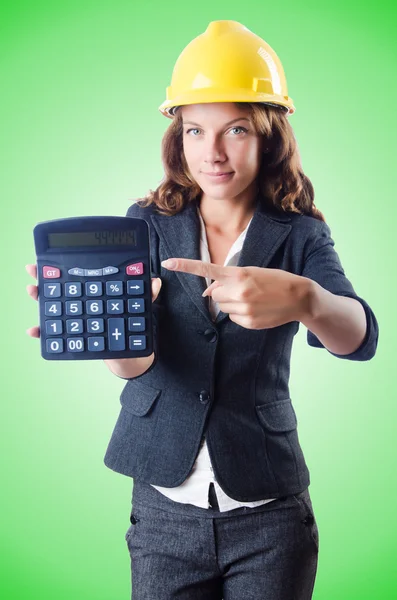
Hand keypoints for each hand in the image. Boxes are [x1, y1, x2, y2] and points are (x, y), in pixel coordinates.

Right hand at [25, 264, 161, 337]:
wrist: (128, 354)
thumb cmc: (130, 327)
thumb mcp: (139, 310)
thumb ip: (146, 296)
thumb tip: (154, 281)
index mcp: (94, 292)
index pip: (78, 275)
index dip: (63, 265)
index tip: (50, 258)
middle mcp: (80, 304)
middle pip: (60, 287)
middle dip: (44, 277)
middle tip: (34, 270)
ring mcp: (75, 320)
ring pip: (53, 307)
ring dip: (41, 299)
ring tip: (32, 290)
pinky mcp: (73, 338)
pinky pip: (54, 336)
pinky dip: (43, 333)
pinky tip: (35, 330)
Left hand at [161, 258, 311, 329]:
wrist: (299, 297)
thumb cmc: (275, 281)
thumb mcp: (252, 272)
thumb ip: (228, 280)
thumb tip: (208, 292)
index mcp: (238, 274)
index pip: (206, 270)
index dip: (185, 266)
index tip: (167, 262)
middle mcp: (238, 291)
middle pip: (213, 294)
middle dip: (222, 293)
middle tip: (242, 290)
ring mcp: (243, 309)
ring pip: (222, 308)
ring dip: (231, 304)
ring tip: (252, 299)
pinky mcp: (247, 322)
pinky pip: (232, 319)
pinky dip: (240, 314)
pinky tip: (255, 309)